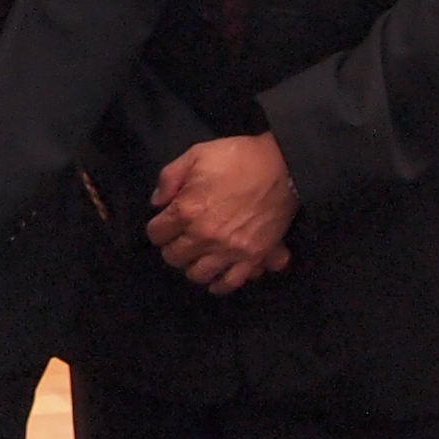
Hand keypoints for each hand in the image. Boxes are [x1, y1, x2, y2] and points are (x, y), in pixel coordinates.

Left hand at [146, 133, 296, 295]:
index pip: (156, 234)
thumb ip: (169, 178)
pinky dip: (219, 283)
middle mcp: (205, 236)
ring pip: (197, 274)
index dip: (158, 227)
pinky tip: (216, 275)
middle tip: (181, 237)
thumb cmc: (237, 158)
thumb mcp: (195, 155)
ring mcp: (229, 250)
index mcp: (187, 210)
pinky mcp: (252, 258)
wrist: (282, 166)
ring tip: (198, 254)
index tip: (166, 222)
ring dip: (193, 265)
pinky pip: (229, 283)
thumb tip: (157, 203)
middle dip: (172, 246)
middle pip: (173, 257)